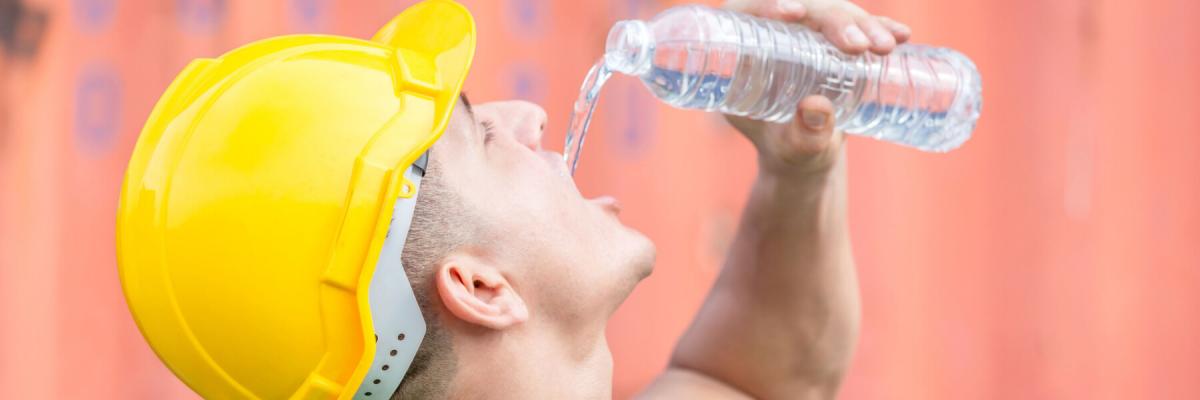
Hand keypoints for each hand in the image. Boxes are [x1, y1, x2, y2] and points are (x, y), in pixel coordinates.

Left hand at [723, 0, 910, 178]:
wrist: (810, 154)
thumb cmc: (789, 151)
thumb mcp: (794, 148)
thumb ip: (804, 135)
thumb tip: (816, 107)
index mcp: (744, 54)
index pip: (749, 15)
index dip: (769, 5)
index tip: (795, 12)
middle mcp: (775, 36)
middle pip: (803, 8)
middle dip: (834, 19)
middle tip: (858, 45)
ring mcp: (808, 35)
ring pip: (833, 12)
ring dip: (862, 23)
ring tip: (886, 47)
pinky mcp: (835, 41)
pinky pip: (858, 25)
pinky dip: (880, 27)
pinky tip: (900, 35)